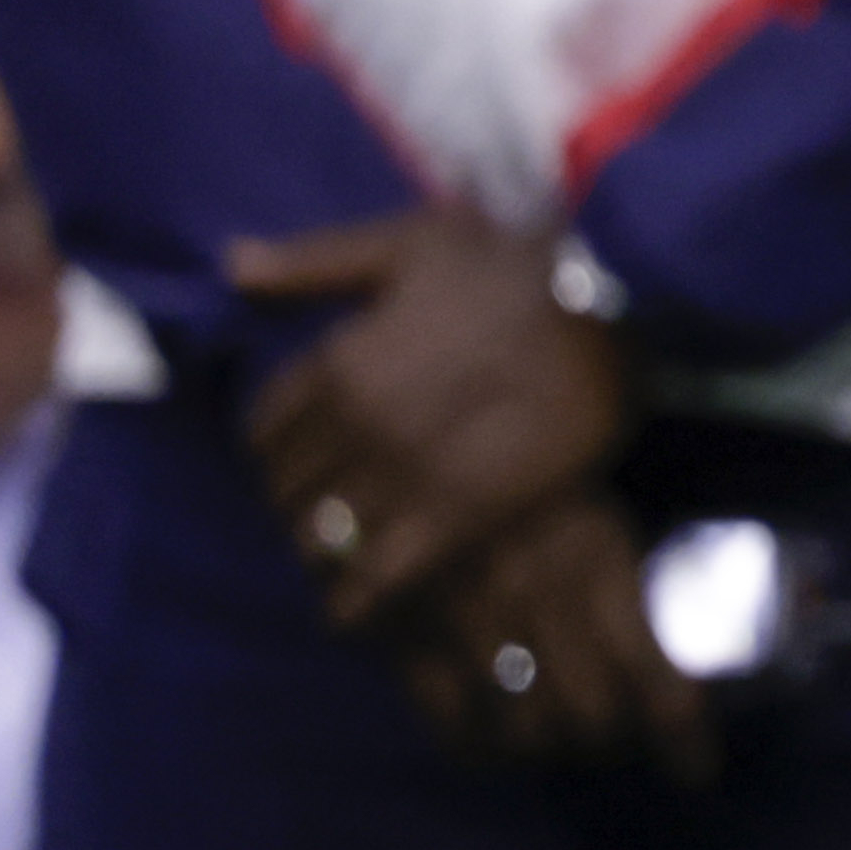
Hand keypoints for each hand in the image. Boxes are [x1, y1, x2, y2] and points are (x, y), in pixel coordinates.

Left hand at [236, 204, 628, 625]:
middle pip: (288, 490)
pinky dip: (357, 600)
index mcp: (339, 361)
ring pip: (323, 537)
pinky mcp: (461, 514)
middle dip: (297, 500)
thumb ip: (317, 261)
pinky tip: (354, 609)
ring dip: (324, 550)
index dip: (276, 448)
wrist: (616, 300)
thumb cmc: (515, 260)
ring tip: (343, 555)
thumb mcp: (411, 241)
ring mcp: (407, 473)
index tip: (301, 456)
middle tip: (326, 507)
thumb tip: (234, 266)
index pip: (265, 431)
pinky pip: (378, 578)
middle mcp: (358, 423)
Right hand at [387, 489, 715, 782]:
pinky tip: (501, 737)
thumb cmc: (519, 490)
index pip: (653, 674)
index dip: (681, 737)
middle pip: (594, 718)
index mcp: (594, 554)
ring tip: (564, 738)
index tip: (696, 769)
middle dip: (615, 742)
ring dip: (556, 749)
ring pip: (530, 733)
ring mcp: (468, 621)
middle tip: (620, 738)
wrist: (397, 457)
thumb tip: (670, 678)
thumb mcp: (591, 519)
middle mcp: (535, 594)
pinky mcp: (408, 640)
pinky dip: (488, 749)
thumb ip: (627, 593)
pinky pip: (459, 730)